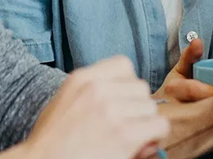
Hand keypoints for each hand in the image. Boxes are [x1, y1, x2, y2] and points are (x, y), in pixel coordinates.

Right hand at [20, 56, 168, 158]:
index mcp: (81, 79)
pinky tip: (139, 146)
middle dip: (137, 107)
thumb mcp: (65, 103)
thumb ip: (94, 93)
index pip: (123, 65)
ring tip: (129, 138)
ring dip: (145, 124)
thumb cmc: (52, 141)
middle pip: (141, 87)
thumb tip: (127, 100)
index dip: (127, 85)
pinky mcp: (124, 134)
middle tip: (126, 126)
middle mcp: (97, 90)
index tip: (120, 102)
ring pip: (151, 107)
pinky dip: (154, 138)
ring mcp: (111, 110)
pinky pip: (159, 126)